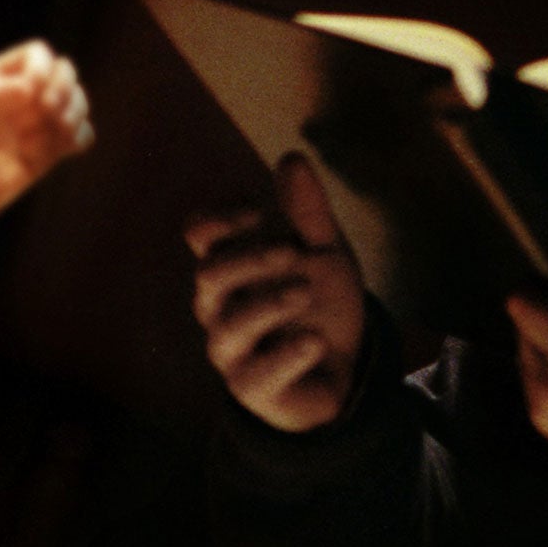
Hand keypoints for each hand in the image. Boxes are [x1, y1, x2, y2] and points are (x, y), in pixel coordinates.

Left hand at [0, 40, 92, 220]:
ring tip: (50, 133)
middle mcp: (23, 97)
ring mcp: (37, 125)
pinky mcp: (48, 154)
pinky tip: (55, 151)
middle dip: (64, 89)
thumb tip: (28, 89)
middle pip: (65, 72)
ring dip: (72, 114)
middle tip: (46, 109)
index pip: (37, 54)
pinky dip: (76, 139)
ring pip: (78, 103)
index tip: (28, 92)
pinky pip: (81, 137)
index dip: (41, 68)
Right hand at [187, 153, 367, 432]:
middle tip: (292, 251)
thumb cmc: (322, 303)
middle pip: (210, 275)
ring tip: (305, 291)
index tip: (259, 210)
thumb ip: (307, 212)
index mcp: (232, 265)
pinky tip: (315, 341)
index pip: (200, 233)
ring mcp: (232, 349)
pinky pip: (256, 375)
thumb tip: (291, 157)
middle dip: (248, 259)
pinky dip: (286, 355)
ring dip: (268, 304)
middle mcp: (220, 305)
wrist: (347, 369)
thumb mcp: (324, 252)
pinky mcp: (251, 389)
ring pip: (228, 326)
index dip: (221, 217)